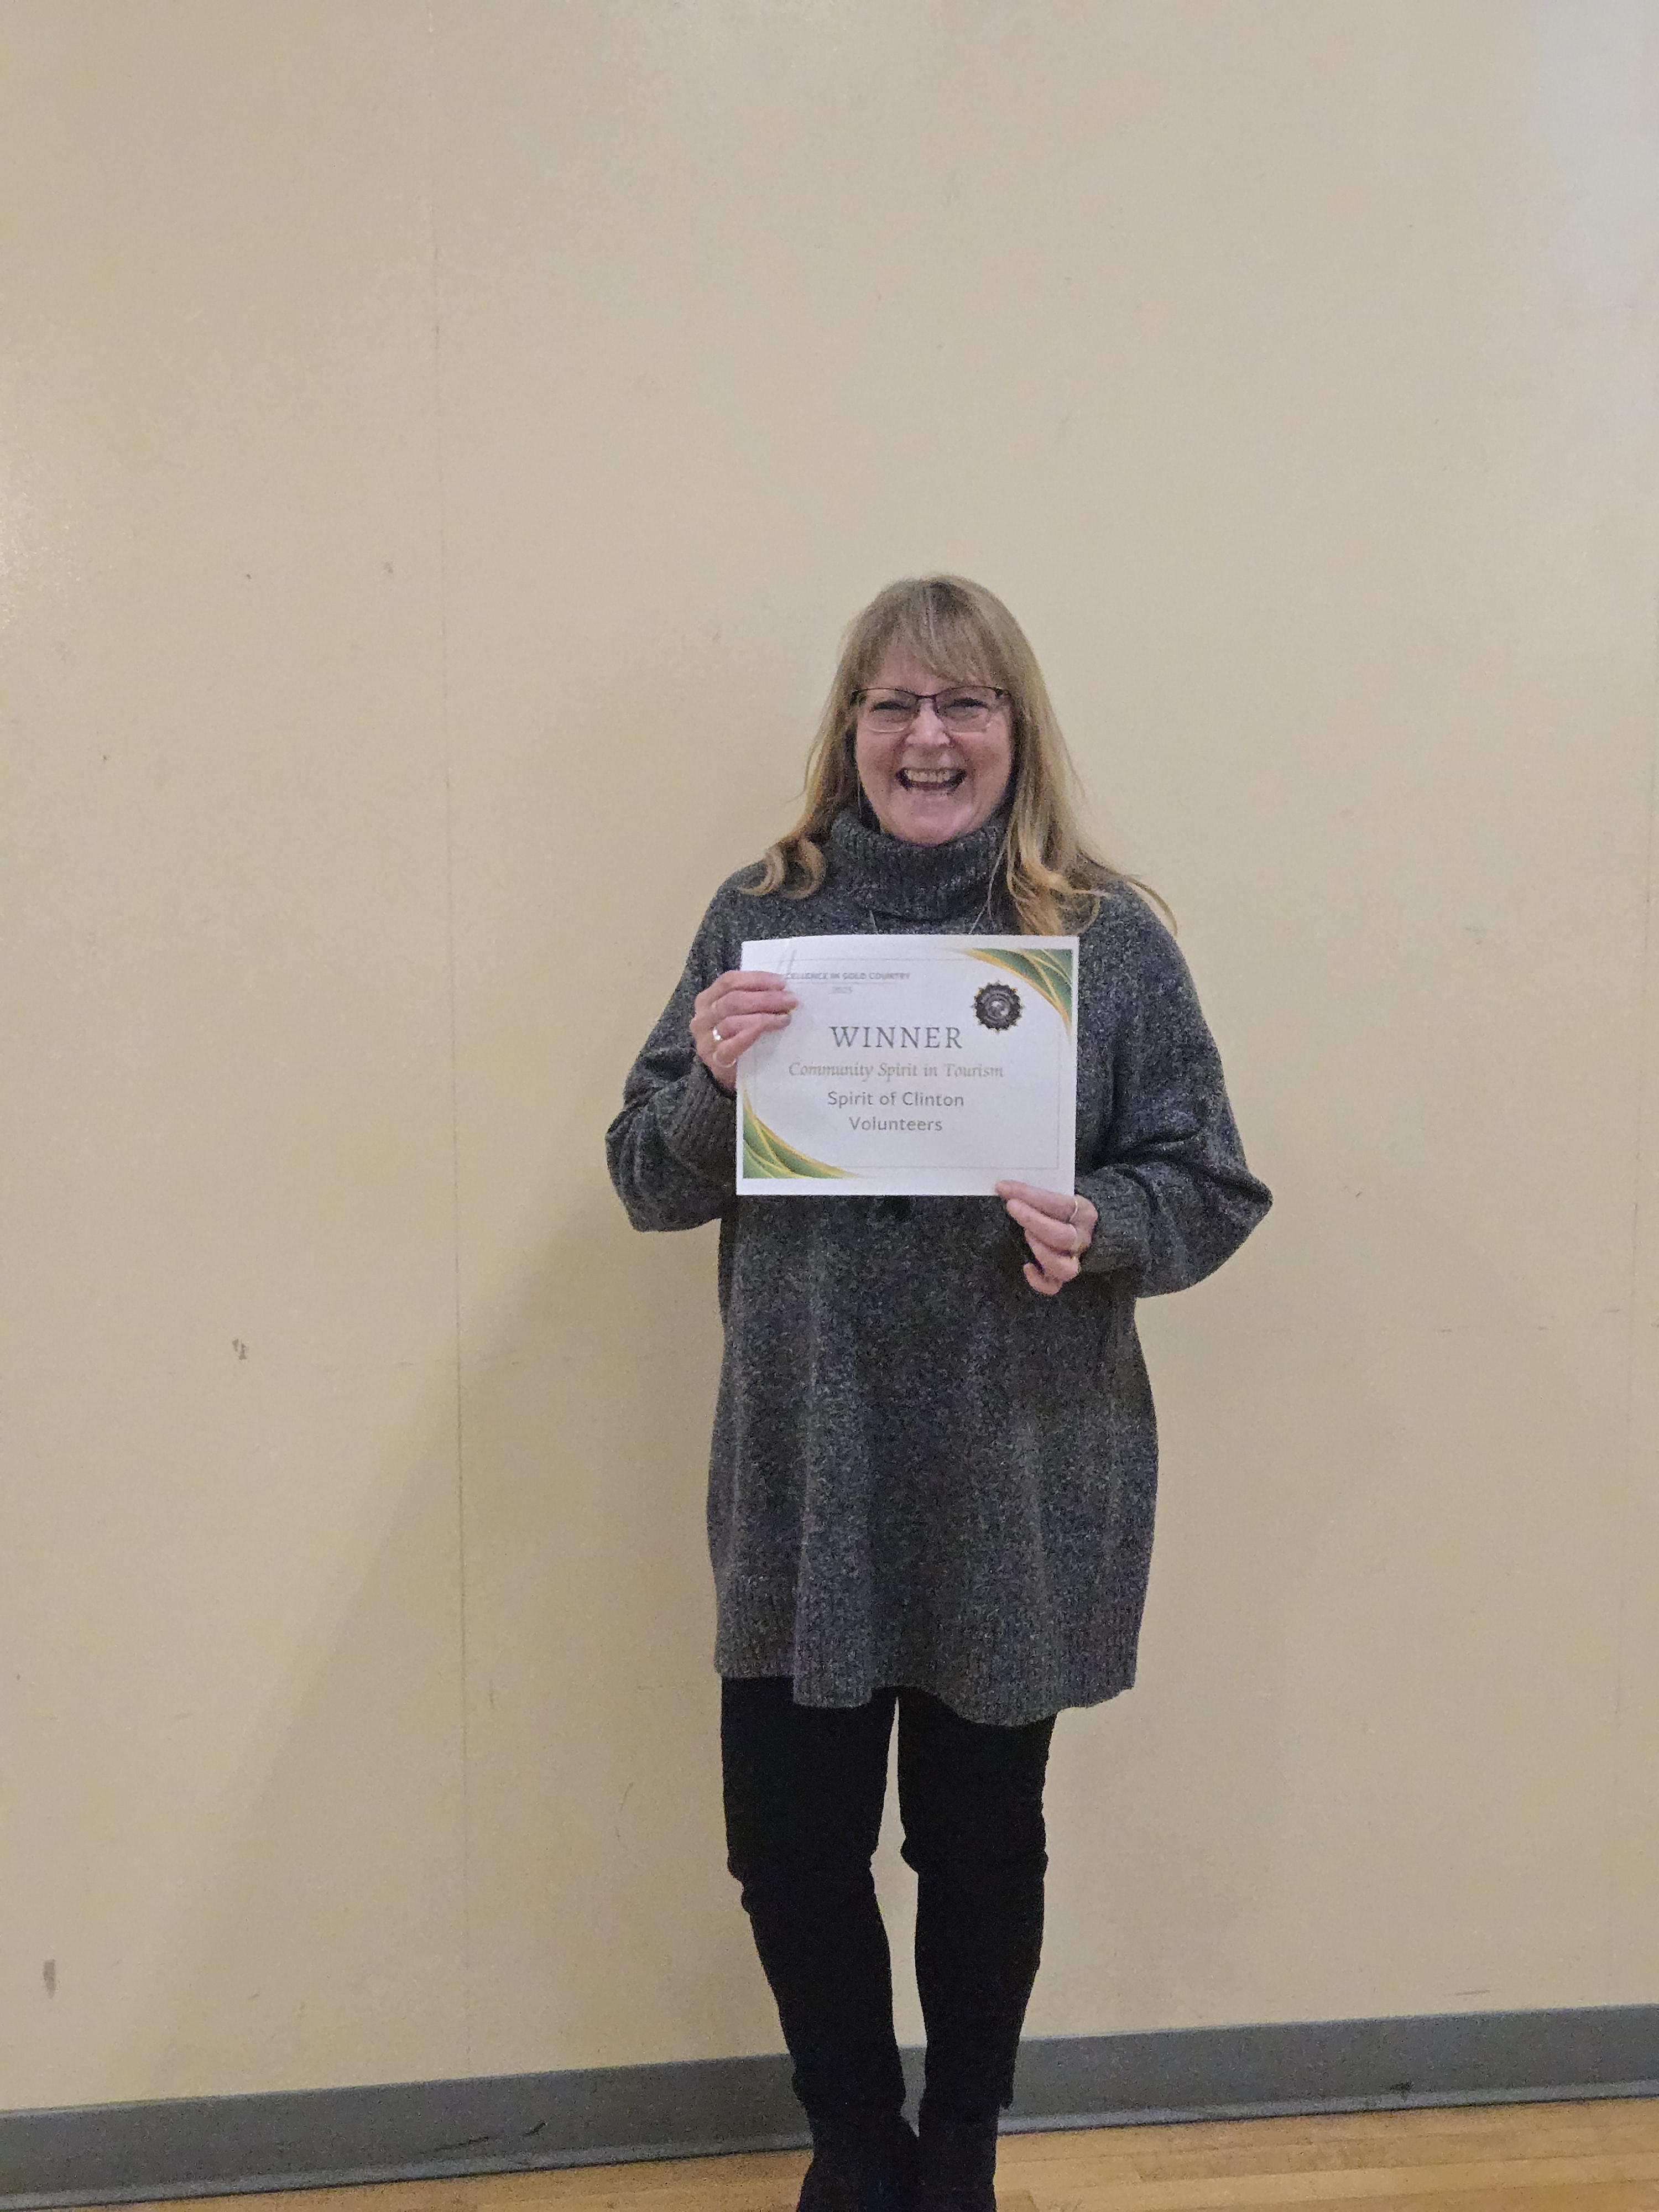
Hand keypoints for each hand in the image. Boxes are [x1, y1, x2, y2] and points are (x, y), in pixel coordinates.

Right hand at [692, 969, 795, 1092]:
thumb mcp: (741, 1013)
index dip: (756, 979)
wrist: (734, 1073)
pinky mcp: (715, 1060)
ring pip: (732, 1021)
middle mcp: (702, 1017)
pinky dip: (749, 1035)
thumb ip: (752, 998)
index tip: (781, 983)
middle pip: (733, 1000)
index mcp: (707, 999)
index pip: (729, 981)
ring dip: (763, 1017)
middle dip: (766, 998)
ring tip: (785, 1018)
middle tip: (790, 1000)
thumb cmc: (739, 1037)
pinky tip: (766, 1031)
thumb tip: (781, 989)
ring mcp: (706, 1040)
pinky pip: (730, 1046)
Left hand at [996, 1181, 1097, 1296]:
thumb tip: (1002, 1187)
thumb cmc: (1059, 1208)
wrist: (1075, 1225)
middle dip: (1035, 1222)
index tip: (1004, 1187)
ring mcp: (1073, 1260)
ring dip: (1044, 1254)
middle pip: (1063, 1237)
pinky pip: (1053, 1287)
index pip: (1059, 1204)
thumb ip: (1034, 1194)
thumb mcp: (1053, 1195)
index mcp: (1082, 1212)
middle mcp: (1081, 1239)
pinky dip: (1038, 1281)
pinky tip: (1026, 1266)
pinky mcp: (1060, 1276)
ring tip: (1026, 1236)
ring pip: (1065, 1268)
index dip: (1031, 1195)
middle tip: (1013, 1208)